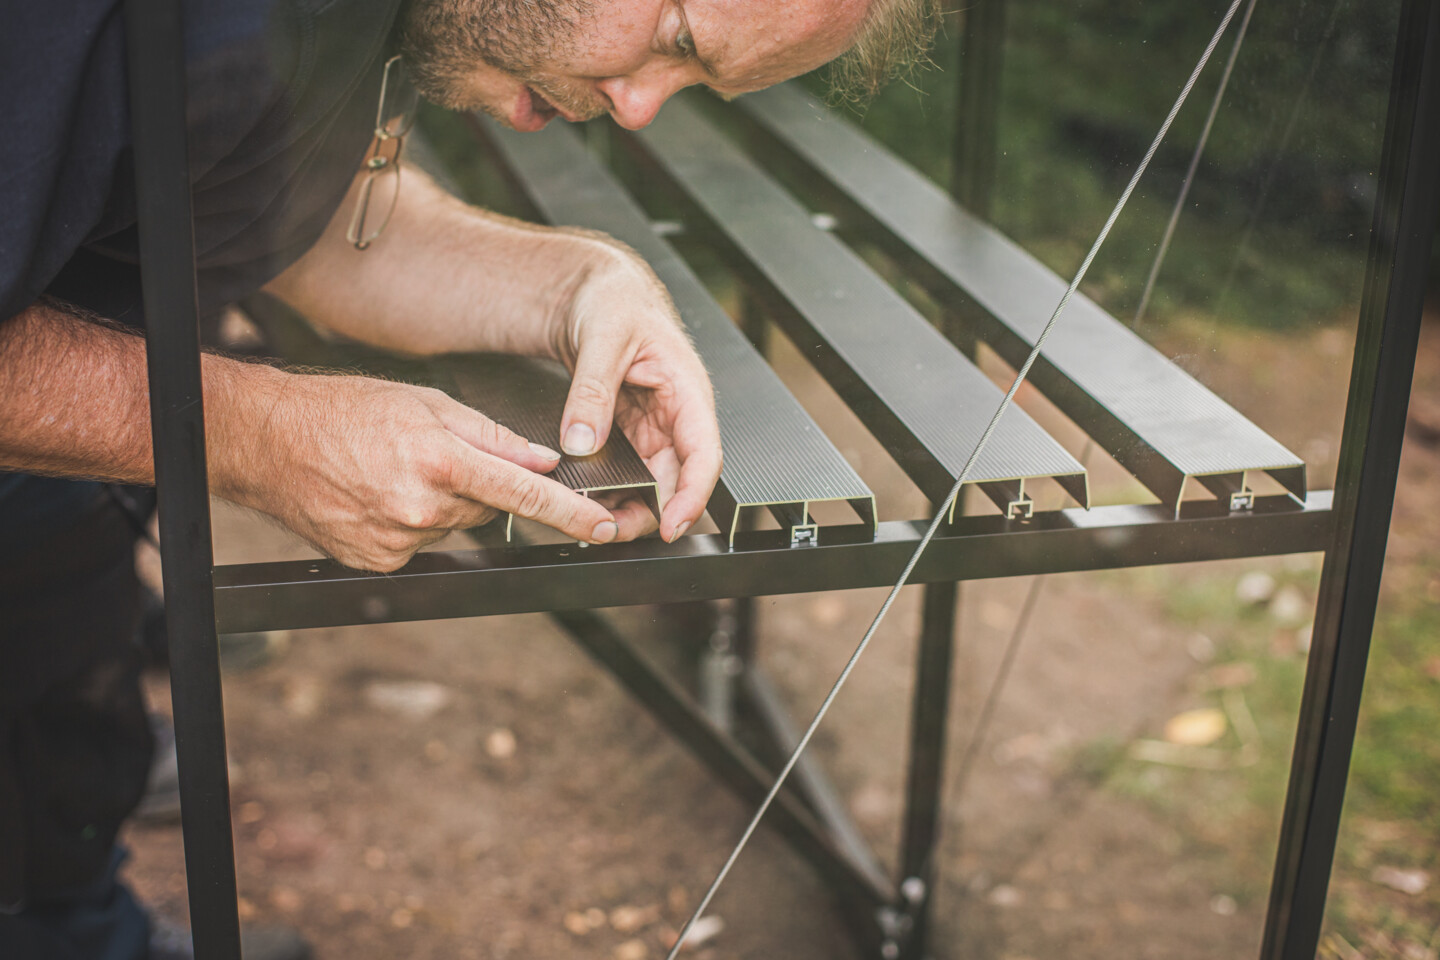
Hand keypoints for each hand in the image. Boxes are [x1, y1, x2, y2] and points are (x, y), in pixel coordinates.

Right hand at [217, 370, 622, 570]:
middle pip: (484, 509)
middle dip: (474, 486)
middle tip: (432, 458)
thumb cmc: (345, 411)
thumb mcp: (426, 403)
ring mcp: (395, 541)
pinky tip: (379, 497)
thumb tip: (542, 461)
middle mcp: (420, 508)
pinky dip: (411, 524)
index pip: (523, 493)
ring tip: (395, 472)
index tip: (603, 526)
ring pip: (451, 528)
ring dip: (440, 504)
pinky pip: (418, 546)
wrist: (269, 442)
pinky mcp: (376, 562)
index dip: (570, 513)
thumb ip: (491, 436)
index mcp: (439, 460)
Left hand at [552, 240, 721, 541]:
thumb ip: (592, 391)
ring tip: (591, 520)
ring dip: (627, 505)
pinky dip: (609, 489)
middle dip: (650, 513)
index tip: (673, 524)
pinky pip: (627, 471)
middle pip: (676, 480)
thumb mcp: (602, 338)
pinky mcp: (630, 434)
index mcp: (687, 391)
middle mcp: (676, 417)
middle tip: (610, 530)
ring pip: (651, 483)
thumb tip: (582, 440)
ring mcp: (653, 428)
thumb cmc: (614, 301)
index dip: (693, 495)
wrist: (595, 292)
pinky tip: (585, 498)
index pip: (704, 454)